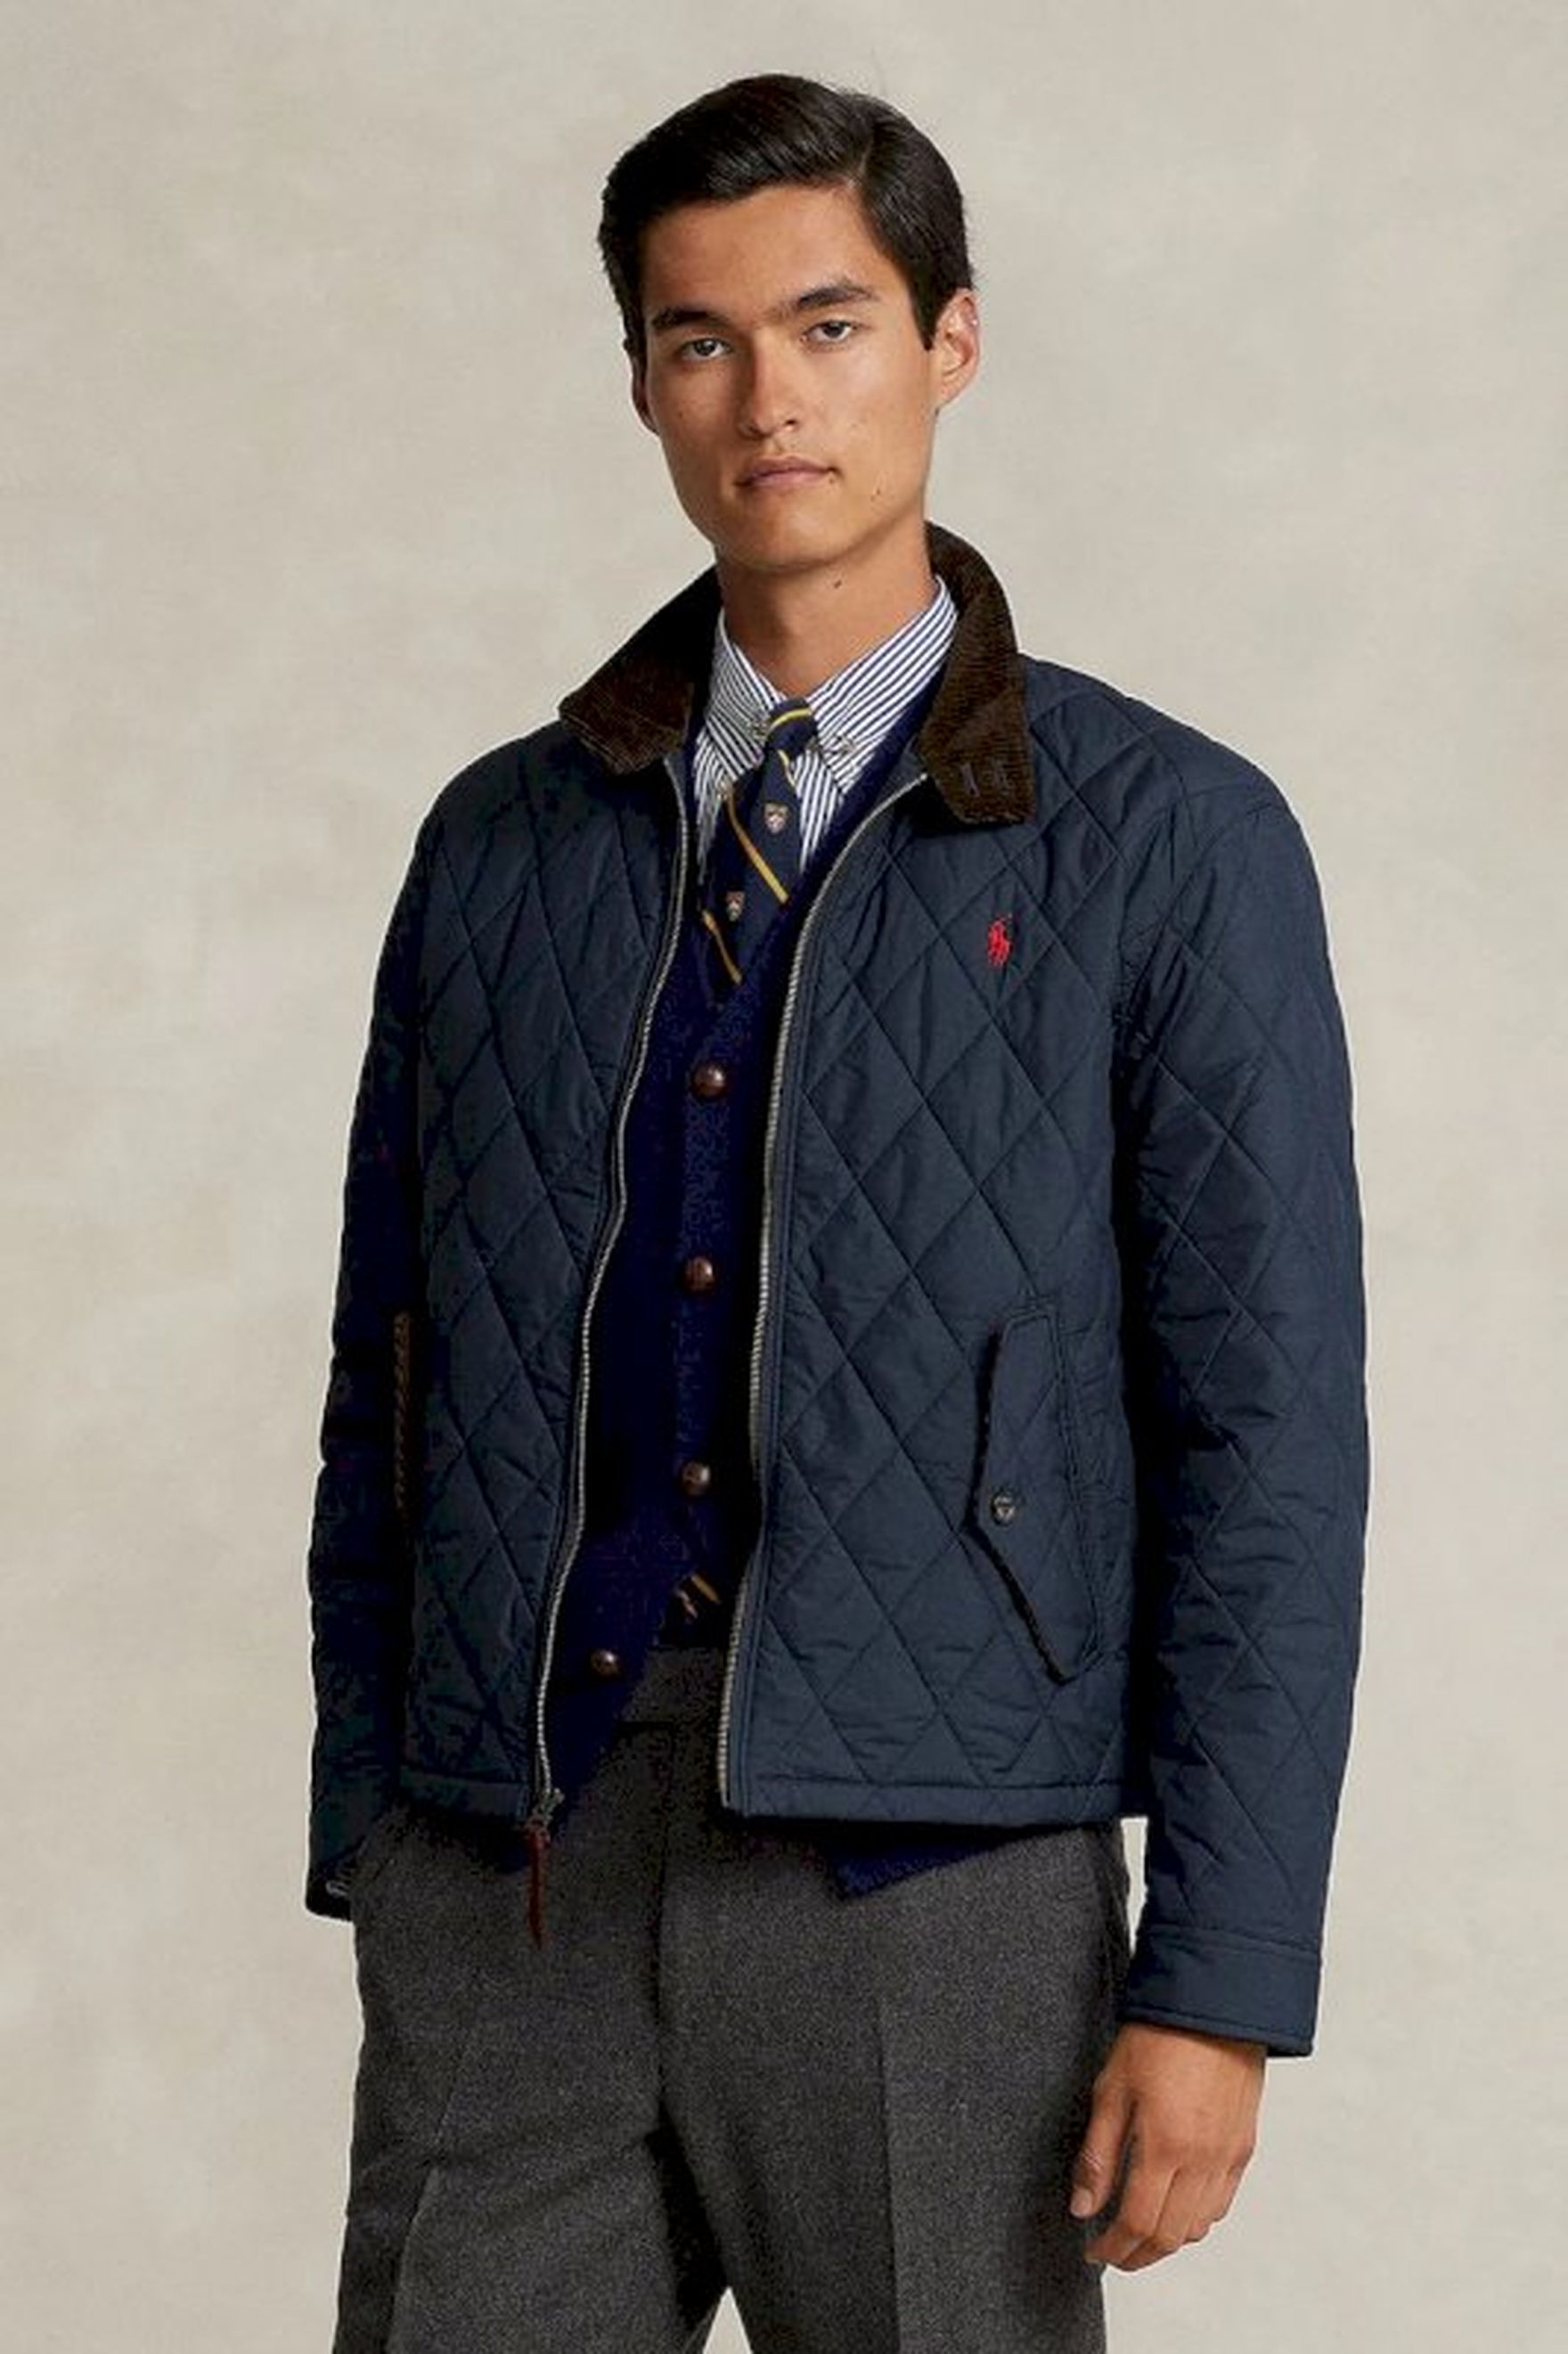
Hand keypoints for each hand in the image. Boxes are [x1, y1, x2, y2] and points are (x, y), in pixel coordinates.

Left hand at [1068, 2021, 1265, 2270]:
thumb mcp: (1112, 2089)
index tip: (1093, 2251)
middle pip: (1171, 2236)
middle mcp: (1202, 2161)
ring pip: (1199, 2226)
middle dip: (1137, 2255)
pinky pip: (1221, 2202)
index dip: (1113, 2247)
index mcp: (1165, 2147)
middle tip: (1112, 2253)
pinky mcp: (1243, 2146)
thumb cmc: (1159, 2036)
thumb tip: (1082, 2206)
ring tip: (1139, 2231)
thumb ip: (1097, 2154)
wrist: (1215, 2004)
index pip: (1138, 2224)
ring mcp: (1227, 2157)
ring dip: (1167, 2239)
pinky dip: (1196, 2217)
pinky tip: (1176, 2205)